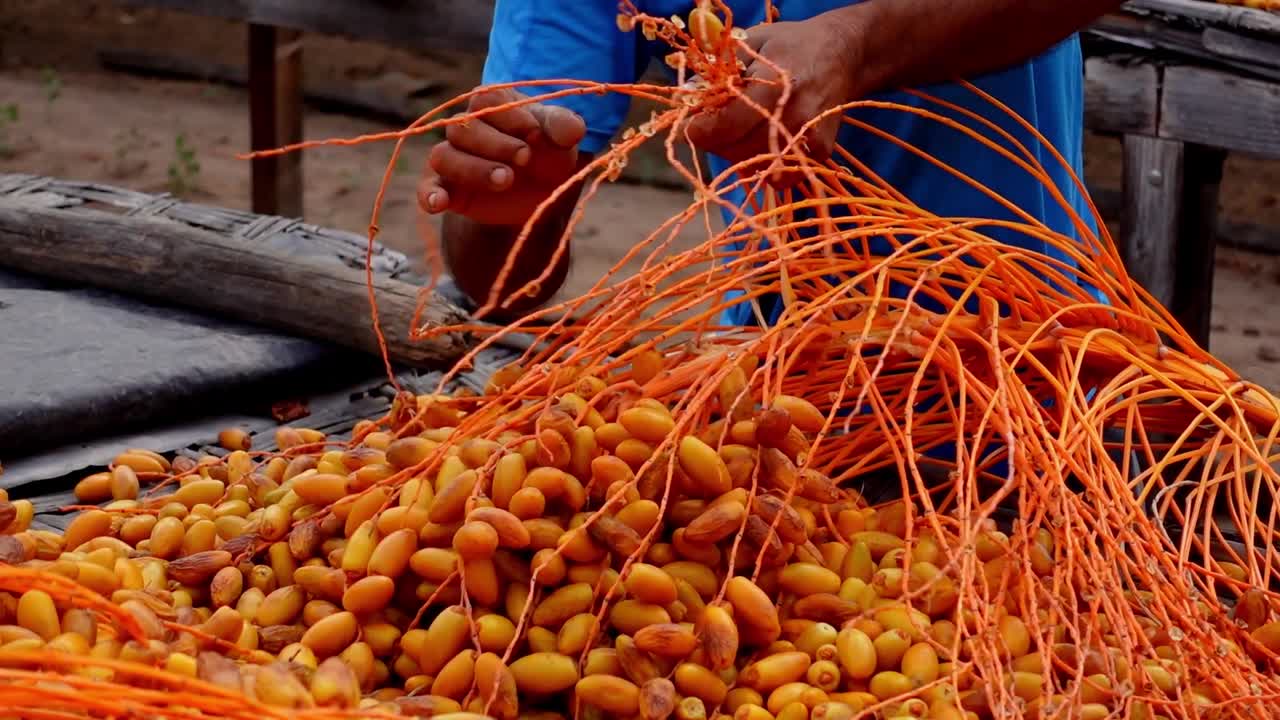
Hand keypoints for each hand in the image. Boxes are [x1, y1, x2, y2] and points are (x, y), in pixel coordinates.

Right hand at [419, 88, 586, 225]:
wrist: (542, 194)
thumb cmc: (549, 153)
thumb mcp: (563, 138)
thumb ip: (565, 127)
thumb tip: (573, 130)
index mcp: (492, 103)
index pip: (486, 100)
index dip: (510, 118)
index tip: (536, 135)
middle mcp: (465, 126)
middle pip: (462, 128)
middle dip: (495, 144)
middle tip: (525, 158)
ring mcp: (454, 157)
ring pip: (444, 156)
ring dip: (473, 169)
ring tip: (505, 180)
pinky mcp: (448, 189)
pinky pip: (427, 188)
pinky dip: (429, 195)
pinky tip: (438, 204)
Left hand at [685, 17, 862, 177]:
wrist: (844, 53)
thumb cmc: (791, 45)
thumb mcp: (752, 43)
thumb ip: (719, 70)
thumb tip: (688, 95)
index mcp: (772, 86)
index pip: (722, 128)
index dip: (700, 130)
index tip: (695, 123)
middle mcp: (792, 116)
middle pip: (734, 150)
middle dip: (718, 140)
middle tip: (722, 122)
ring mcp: (808, 137)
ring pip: (753, 167)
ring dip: (739, 154)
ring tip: (746, 129)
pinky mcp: (820, 152)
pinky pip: (779, 175)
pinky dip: (766, 167)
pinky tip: (766, 145)